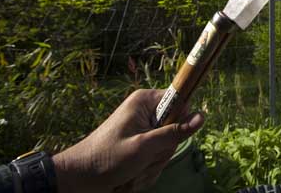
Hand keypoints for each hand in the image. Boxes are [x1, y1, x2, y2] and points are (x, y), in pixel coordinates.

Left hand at [52, 89, 203, 192]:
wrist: (78, 179)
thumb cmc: (106, 159)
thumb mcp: (144, 147)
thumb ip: (174, 132)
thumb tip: (201, 117)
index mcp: (145, 101)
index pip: (180, 101)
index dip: (181, 121)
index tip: (169, 138)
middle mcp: (145, 112)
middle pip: (176, 128)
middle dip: (163, 150)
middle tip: (145, 159)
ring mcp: (143, 129)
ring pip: (167, 146)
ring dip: (154, 163)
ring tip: (134, 170)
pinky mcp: (140, 145)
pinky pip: (157, 156)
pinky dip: (148, 169)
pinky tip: (133, 175)